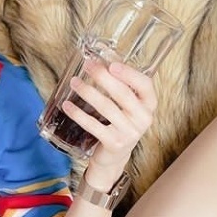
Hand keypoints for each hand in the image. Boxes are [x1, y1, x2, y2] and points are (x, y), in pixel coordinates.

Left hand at [62, 59, 156, 189]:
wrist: (115, 156)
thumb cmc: (120, 123)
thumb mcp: (127, 106)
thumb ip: (122, 85)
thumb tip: (101, 60)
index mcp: (149, 105)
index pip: (145, 85)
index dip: (129, 73)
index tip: (112, 64)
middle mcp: (143, 119)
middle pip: (122, 93)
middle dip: (103, 77)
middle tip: (87, 66)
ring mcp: (129, 132)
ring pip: (106, 107)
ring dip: (88, 92)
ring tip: (74, 82)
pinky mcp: (114, 143)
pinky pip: (93, 125)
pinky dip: (78, 114)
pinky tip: (66, 105)